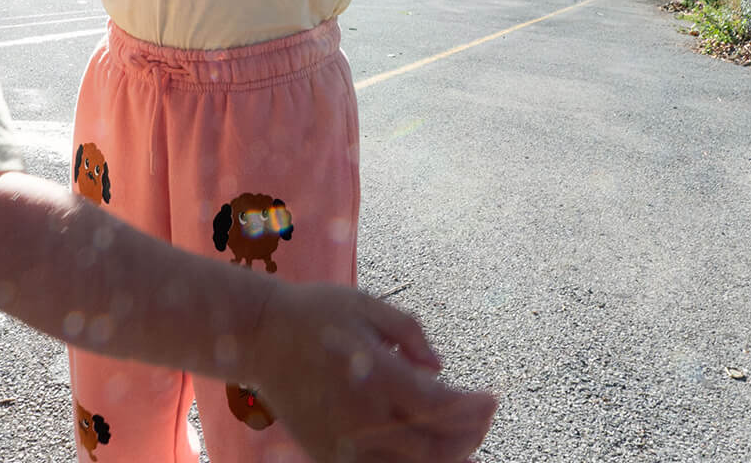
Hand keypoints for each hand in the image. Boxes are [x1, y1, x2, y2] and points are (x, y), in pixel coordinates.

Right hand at [251, 283, 497, 461]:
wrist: (257, 335)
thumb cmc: (314, 311)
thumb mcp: (365, 303)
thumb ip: (409, 330)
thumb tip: (440, 367)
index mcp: (377, 374)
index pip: (444, 406)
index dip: (475, 407)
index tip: (492, 396)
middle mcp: (365, 417)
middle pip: (437, 446)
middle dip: (471, 434)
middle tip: (484, 416)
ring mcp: (346, 443)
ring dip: (448, 458)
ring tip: (468, 446)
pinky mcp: (329, 455)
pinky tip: (426, 457)